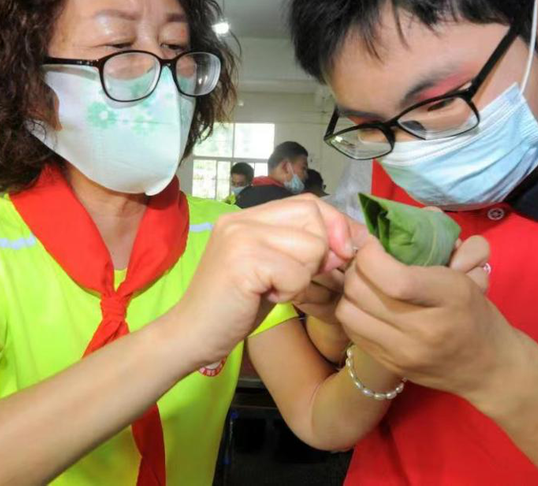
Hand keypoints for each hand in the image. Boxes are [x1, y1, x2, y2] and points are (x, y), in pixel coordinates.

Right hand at [170, 195, 355, 366]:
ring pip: (312, 246)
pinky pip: (297, 272)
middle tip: (296, 278)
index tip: (341, 254)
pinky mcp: (243, 261)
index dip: (334, 226)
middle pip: (314, 216)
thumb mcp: (271, 269)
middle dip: (322, 252)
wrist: (190, 335)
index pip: (308, 202)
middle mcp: (242, 219)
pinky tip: (265, 297)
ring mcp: (240, 236)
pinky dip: (291, 291)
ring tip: (275, 288)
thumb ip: (300, 248)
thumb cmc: (233, 307)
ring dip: (303, 276)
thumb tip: (347, 243)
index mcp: (247, 216)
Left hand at [335, 235, 519, 401]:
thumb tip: (402, 218)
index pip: (395, 278)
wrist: (487, 366)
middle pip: (362, 291)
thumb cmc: (475, 312)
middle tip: (367, 258)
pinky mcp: (388, 364)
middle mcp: (425, 329)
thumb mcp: (468, 272)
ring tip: (364, 280)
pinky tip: (367, 303)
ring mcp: (404, 352)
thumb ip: (439, 241)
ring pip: (348, 311)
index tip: (374, 242)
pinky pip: (351, 330)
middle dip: (356, 266)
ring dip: (350, 289)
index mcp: (450, 297)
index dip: (371, 254)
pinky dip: (353, 310)